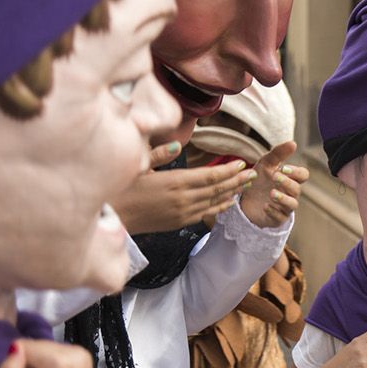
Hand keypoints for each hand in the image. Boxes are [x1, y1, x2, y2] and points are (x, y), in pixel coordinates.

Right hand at [0, 340, 96, 367]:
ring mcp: (85, 358)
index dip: (19, 366)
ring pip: (47, 351)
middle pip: (38, 346)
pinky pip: (58, 357)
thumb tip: (14, 349)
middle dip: (31, 367)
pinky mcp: (87, 365)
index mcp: (64, 361)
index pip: (25, 346)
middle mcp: (79, 353)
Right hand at [110, 145, 252, 234]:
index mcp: (175, 182)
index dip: (229, 170)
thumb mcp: (138, 165)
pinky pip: (206, 213)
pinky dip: (220, 206)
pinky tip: (229, 201)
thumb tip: (178, 146)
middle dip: (237, 180)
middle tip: (253, 173)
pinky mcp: (179, 222)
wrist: (113, 217)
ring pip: (214, 201)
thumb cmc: (121, 187)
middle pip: (217, 188)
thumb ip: (160, 154)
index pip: (210, 176)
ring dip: (232, 192)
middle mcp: (183, 199)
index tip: (242, 163)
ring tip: (246, 184)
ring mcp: (183, 213)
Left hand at [238, 141, 307, 228]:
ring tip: (271, 193)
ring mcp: (285, 207)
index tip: (284, 168)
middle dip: (287, 183)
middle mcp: (290, 193)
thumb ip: (278, 153)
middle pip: (297, 189)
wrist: (244, 199)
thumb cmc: (259, 179)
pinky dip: (273, 212)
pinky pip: (281, 217)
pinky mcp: (277, 218)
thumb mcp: (266, 164)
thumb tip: (293, 143)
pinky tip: (265, 206)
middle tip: (275, 177)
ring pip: (292, 204)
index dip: (297, 172)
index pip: (303, 175)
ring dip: (283, 198)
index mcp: (290, 178)